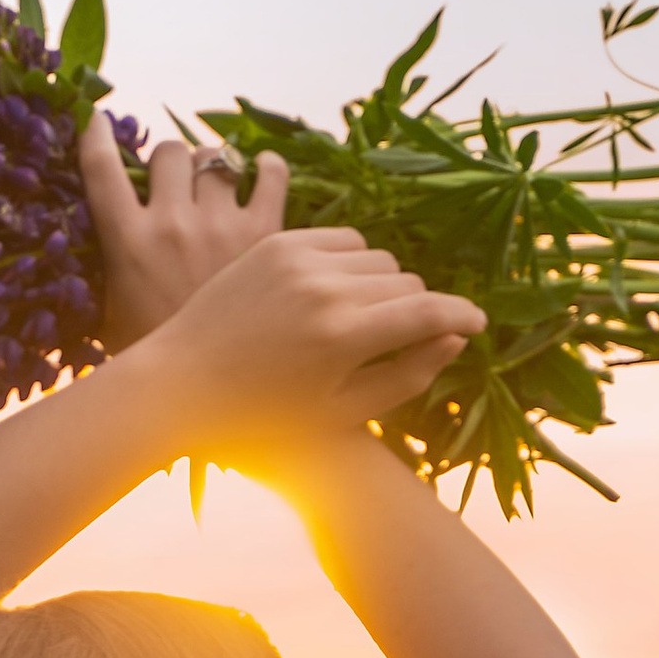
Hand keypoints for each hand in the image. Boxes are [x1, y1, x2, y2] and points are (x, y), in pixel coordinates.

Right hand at [78, 113, 291, 348]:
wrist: (206, 392)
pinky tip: (263, 172)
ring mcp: (219, 226)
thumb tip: (93, 255)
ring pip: (216, 156)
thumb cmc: (155, 360)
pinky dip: (267, 167)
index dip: (94, 134)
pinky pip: (270, 174)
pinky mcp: (264, 234)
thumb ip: (108, 275)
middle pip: (169, 152)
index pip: (99, 167)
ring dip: (216, 163)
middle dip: (174, 160)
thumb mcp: (110, 318)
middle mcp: (170, 224)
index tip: (97, 119)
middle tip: (182, 181)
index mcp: (126, 242)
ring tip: (222, 180)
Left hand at [123, 227, 485, 472]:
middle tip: (405, 337)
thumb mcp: (341, 412)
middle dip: (416, 309)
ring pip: (376, 256)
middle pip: (406, 282)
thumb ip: (406, 376)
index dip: (463, 317)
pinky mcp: (274, 242)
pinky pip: (340, 239)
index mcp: (343, 337)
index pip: (430, 312)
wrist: (181, 386)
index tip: (477, 323)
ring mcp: (297, 258)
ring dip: (382, 285)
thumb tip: (454, 340)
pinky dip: (350, 262)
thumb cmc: (262, 418)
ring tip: (363, 318)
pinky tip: (334, 292)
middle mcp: (324, 288)